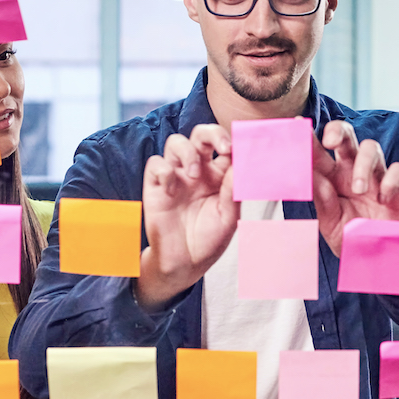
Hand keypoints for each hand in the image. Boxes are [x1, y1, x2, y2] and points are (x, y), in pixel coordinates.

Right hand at [138, 124, 239, 310]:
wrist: (185, 264)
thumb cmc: (208, 240)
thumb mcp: (228, 217)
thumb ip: (233, 190)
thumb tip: (240, 164)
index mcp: (218, 176)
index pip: (226, 148)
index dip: (234, 142)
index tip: (243, 147)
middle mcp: (197, 171)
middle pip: (201, 135)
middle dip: (213, 134)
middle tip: (224, 147)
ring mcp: (175, 176)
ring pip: (176, 142)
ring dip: (187, 151)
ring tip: (195, 174)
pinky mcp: (155, 186)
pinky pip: (156, 164)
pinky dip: (164, 171)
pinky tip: (172, 190)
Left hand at [312, 120, 398, 257]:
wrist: (376, 261)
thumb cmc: (351, 238)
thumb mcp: (330, 223)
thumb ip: (322, 201)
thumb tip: (312, 177)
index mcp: (332, 178)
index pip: (320, 152)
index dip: (310, 138)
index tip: (299, 127)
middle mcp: (352, 172)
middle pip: (347, 136)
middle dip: (338, 131)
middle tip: (330, 142)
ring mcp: (376, 177)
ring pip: (372, 148)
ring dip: (364, 164)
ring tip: (359, 189)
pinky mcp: (398, 187)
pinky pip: (398, 170)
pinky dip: (391, 180)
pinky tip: (383, 198)